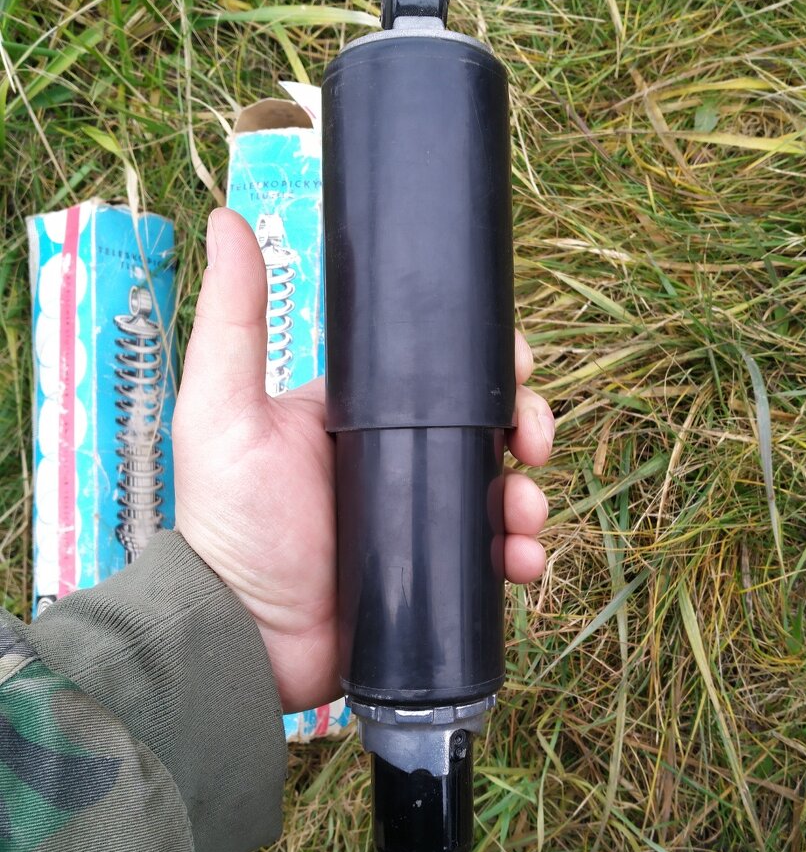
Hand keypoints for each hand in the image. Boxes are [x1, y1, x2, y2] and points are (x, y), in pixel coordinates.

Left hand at [173, 209, 553, 712]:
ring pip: (500, 494)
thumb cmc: (230, 519)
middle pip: (485, 431)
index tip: (520, 368)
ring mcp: (417, 522)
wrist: (241, 633)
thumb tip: (229, 217)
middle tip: (536, 444)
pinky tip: (522, 561)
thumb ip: (235, 319)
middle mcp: (395, 463)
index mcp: (361, 416)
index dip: (487, 368)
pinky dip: (519, 556)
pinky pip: (492, 558)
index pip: (440, 375)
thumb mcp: (224, 408)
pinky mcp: (431, 577)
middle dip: (527, 430)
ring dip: (531, 497)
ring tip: (526, 516)